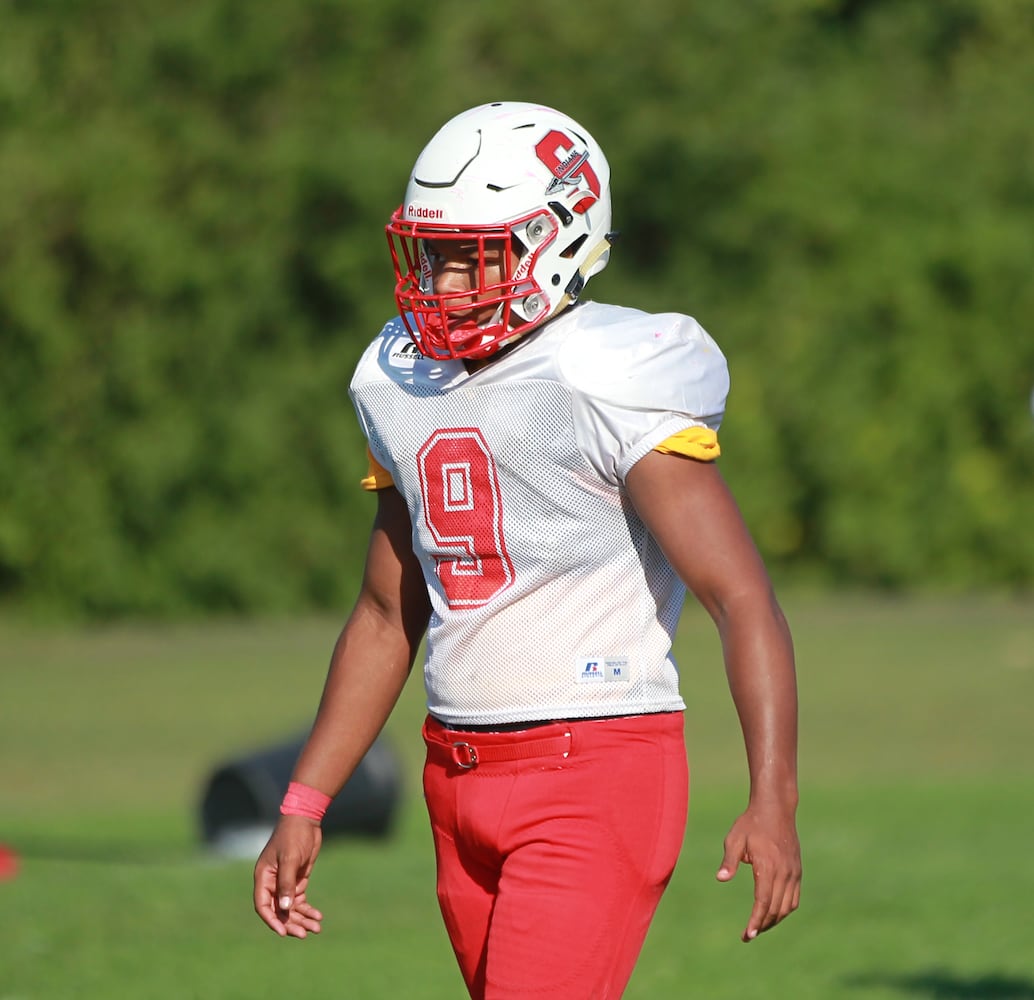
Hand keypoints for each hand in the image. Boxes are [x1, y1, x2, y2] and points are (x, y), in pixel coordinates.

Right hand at [253, 815, 324, 938]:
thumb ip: (286, 883)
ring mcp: (285, 883)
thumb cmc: (293, 836)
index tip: (284, 932)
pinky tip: (318, 916)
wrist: (306, 819)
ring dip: (302, 919)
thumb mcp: (290, 859)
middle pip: (279, 910)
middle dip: (291, 923)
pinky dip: (308, 909)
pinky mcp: (298, 880)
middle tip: (305, 934)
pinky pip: (300, 900)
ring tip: (316, 928)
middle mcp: (272, 883)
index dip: (272, 920)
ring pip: (291, 908)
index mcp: (263, 878)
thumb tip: (285, 909)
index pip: (263, 906)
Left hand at [716, 803, 800, 942]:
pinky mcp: (797, 870)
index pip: (763, 901)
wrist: (775, 809)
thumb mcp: (735, 838)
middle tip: (748, 935)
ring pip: (787, 906)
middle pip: (775, 908)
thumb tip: (720, 879)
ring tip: (759, 927)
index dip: (755, 920)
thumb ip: (729, 860)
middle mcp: (783, 872)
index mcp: (767, 866)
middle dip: (762, 925)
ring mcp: (793, 872)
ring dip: (774, 920)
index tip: (748, 935)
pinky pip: (794, 898)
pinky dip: (784, 910)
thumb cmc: (751, 823)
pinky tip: (774, 913)